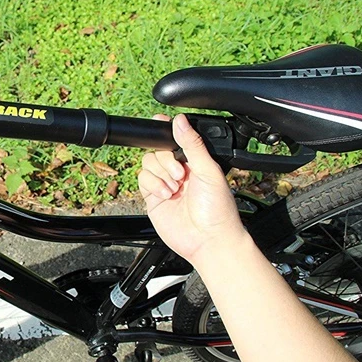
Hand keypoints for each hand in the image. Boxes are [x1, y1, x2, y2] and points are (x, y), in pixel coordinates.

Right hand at [138, 114, 244, 265]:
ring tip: (175, 188)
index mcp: (196, 161)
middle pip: (158, 150)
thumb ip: (192, 144)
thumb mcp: (208, 170)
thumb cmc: (218, 209)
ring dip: (160, 173)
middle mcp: (179, 170)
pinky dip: (153, 185)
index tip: (160, 121)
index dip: (167, 130)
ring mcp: (165, 183)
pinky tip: (167, 195)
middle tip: (180, 174)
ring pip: (148, 163)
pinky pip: (143, 179)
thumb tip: (179, 121)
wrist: (208, 239)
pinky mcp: (153, 197)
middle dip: (166, 160)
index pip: (177, 139)